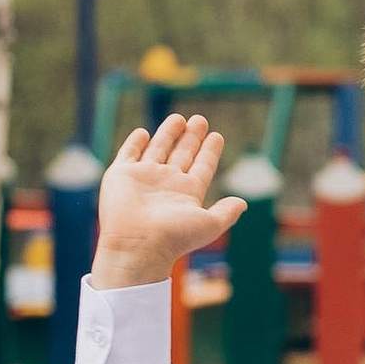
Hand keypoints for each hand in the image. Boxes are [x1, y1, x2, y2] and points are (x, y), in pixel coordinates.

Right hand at [89, 114, 245, 289]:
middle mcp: (166, 183)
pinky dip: (135, 142)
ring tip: (179, 118)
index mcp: (187, 193)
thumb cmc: (175, 237)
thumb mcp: (209, 224)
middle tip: (200, 119)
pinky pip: (129, 153)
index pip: (202, 166)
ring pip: (158, 149)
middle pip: (182, 154)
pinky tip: (143, 132)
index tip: (216, 136)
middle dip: (191, 137)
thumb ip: (226, 212)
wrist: (137, 245)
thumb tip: (243, 203)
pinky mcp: (121, 174)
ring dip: (168, 134)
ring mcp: (143, 178)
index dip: (210, 151)